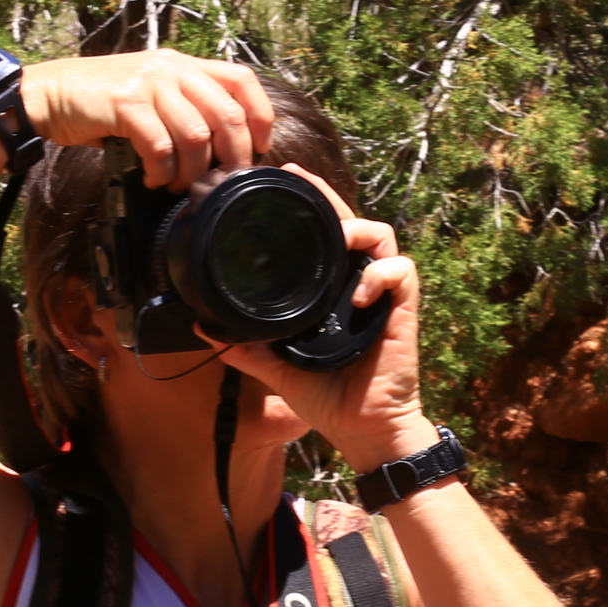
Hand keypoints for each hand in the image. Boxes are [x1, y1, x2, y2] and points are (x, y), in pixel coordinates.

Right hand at [19, 51, 273, 192]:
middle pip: (226, 114)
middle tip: (220, 182)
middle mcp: (172, 68)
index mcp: (185, 64)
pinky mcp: (126, 102)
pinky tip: (151, 178)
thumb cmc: (104, 101)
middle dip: (232, 157)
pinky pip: (159, 145)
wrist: (52, 93)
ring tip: (176, 185)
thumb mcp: (153, 92)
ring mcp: (149, 83)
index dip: (260, 116)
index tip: (259, 149)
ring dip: (191, 171)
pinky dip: (161, 170)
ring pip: (196, 135)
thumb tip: (224, 149)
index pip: (242, 80)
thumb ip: (185, 107)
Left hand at [214, 172, 441, 474]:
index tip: (282, 184)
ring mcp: (381, 296)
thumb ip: (247, 348)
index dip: (308, 207)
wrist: (363, 430)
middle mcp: (356, 285)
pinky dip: (380, 275)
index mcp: (330, 292)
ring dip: (359, 230)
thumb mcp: (277, 369)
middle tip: (298, 177)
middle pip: (350, 223)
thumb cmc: (329, 397)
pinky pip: (401, 273)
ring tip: (338, 238)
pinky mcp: (403, 311)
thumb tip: (205, 331)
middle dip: (326, 195)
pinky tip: (358, 292)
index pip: (323, 237)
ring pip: (382, 236)